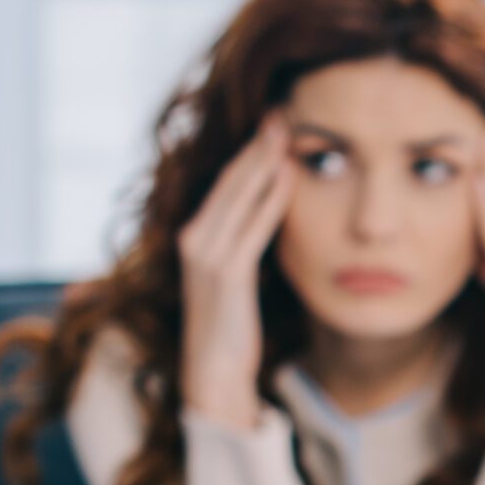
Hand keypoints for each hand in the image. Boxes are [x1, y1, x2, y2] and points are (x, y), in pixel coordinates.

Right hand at [178, 111, 296, 430]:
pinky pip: (252, 227)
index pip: (227, 182)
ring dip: (266, 160)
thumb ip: (244, 245)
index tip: (275, 122)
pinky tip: (289, 174)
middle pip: (232, 179)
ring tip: (288, 128)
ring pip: (240, 196)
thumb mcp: (234, 280)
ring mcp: (207, 255)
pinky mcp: (226, 274)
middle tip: (284, 108)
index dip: (251, 151)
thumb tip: (268, 216)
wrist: (213, 376)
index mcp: (196, 235)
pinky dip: (271, 199)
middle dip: (259, 143)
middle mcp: (196, 238)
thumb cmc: (229, 330)